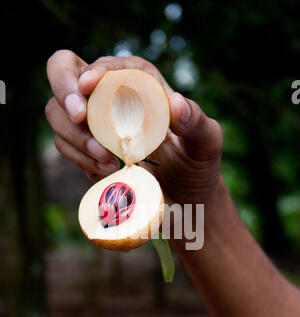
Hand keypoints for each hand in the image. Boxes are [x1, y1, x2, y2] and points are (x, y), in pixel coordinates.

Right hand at [45, 51, 222, 204]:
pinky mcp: (85, 150)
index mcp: (141, 85)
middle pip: (66, 74)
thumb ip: (196, 121)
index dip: (95, 70)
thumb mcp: (207, 142)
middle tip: (79, 116)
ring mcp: (94, 124)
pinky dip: (78, 156)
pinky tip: (104, 170)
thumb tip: (175, 104)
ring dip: (73, 134)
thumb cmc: (197, 164)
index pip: (110, 66)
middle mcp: (112, 98)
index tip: (89, 87)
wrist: (185, 198)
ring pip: (56, 111)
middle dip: (65, 91)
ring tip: (105, 159)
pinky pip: (64, 144)